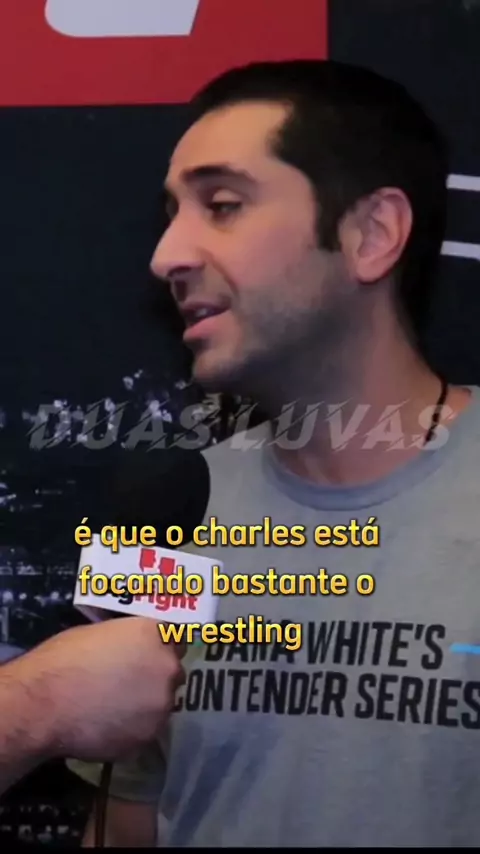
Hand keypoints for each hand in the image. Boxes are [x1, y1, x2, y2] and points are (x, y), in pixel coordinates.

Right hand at [13, 617, 184, 761]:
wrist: (43, 704)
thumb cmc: (63, 660)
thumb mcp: (100, 632)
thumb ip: (127, 642)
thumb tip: (131, 653)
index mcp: (155, 635)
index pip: (175, 641)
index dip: (159, 651)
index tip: (146, 659)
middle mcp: (167, 668)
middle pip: (172, 674)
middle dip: (154, 679)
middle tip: (127, 686)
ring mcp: (161, 705)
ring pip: (160, 706)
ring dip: (145, 707)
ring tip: (114, 711)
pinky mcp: (149, 737)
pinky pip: (145, 732)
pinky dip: (132, 731)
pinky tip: (108, 728)